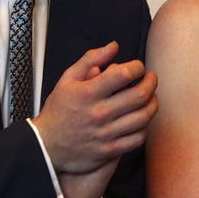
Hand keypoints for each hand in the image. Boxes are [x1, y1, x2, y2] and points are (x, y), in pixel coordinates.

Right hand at [30, 41, 157, 197]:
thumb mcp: (68, 79)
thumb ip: (90, 59)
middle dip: (151, 83)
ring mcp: (105, 134)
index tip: (138, 67)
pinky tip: (141, 119)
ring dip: (153, 104)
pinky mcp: (109, 150)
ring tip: (151, 97)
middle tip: (151, 79)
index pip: (123, 74)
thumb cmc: (58, 110)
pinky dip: (145, 127)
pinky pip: (138, 138)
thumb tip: (114, 46)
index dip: (137, 67)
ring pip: (143, 117)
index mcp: (88, 93)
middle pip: (139, 95)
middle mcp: (98, 113)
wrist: (46, 146)